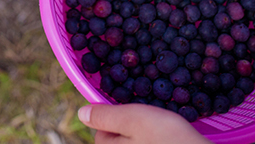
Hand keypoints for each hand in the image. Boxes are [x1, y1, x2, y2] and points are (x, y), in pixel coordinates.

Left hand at [77, 103, 211, 143]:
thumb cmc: (168, 139)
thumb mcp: (133, 119)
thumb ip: (105, 116)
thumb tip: (80, 113)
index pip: (102, 134)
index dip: (117, 118)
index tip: (136, 112)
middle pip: (120, 142)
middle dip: (132, 129)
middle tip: (153, 122)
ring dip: (148, 136)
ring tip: (165, 131)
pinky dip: (160, 142)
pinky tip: (173, 140)